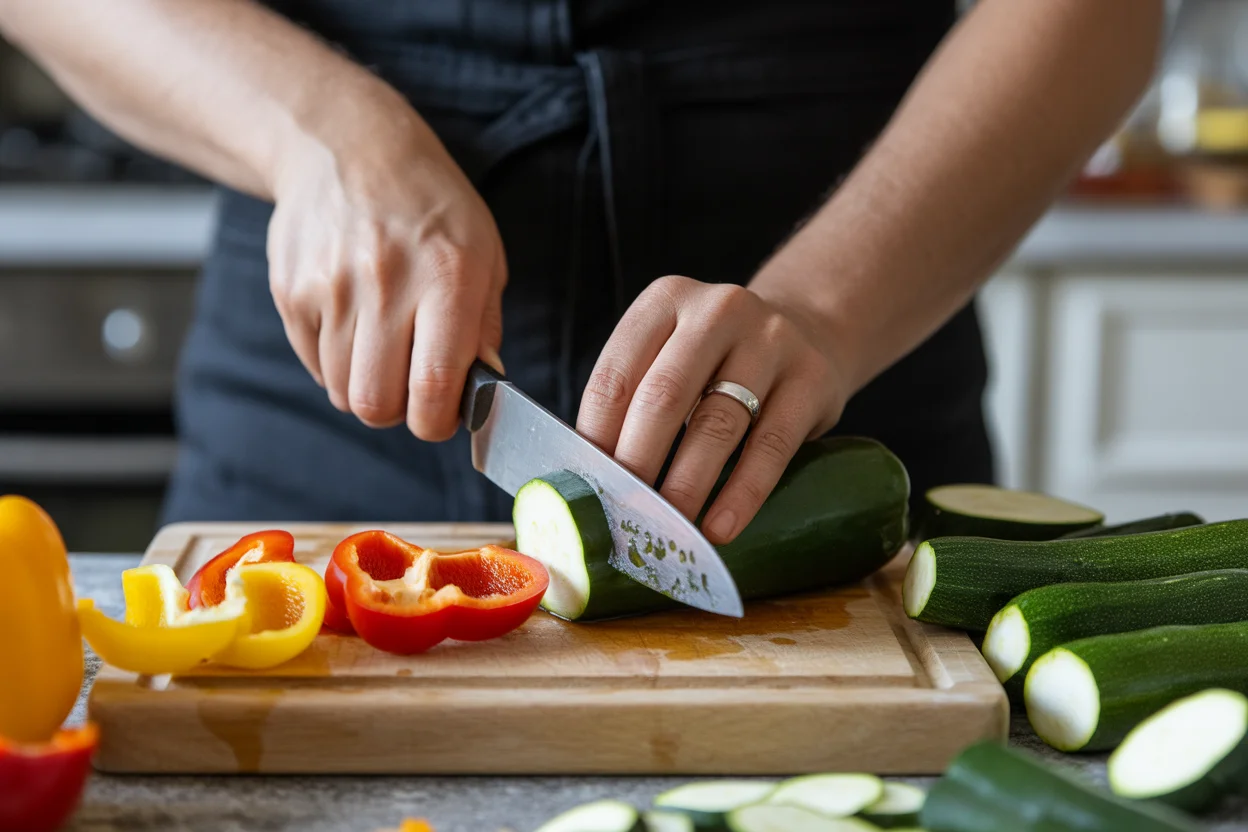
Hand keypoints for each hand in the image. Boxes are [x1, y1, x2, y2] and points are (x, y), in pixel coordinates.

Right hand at [266, 101, 506, 439]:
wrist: (347, 147)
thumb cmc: (430, 206)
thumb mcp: (484, 254)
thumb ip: (485, 329)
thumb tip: (482, 393)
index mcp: (446, 278)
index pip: (432, 387)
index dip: (437, 422)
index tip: (443, 415)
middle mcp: (385, 282)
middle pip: (376, 403)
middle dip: (399, 413)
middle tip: (412, 389)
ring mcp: (329, 287)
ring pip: (342, 390)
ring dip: (366, 387)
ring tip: (385, 351)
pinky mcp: (290, 290)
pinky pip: (314, 364)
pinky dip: (336, 364)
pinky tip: (355, 328)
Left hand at [576, 276, 847, 543]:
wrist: (811, 331)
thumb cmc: (719, 360)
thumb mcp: (673, 354)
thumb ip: (635, 399)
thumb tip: (590, 480)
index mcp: (666, 301)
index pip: (616, 376)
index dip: (596, 438)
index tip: (588, 489)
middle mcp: (718, 310)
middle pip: (663, 397)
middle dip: (636, 464)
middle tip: (623, 515)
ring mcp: (770, 340)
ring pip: (716, 424)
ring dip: (686, 486)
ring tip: (668, 530)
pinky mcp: (812, 378)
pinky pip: (771, 446)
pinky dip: (742, 494)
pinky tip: (720, 527)